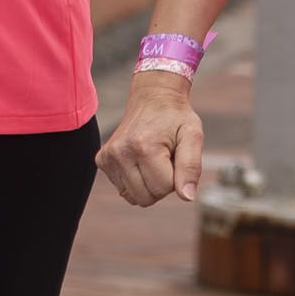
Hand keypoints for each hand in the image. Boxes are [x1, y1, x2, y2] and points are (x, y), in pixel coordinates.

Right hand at [99, 69, 205, 206]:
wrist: (153, 97)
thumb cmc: (175, 117)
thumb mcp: (192, 135)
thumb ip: (191, 167)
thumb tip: (187, 197)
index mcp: (143, 146)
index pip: (164, 189)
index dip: (176, 178)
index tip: (174, 156)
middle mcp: (120, 153)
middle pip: (147, 199)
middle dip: (161, 184)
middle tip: (164, 159)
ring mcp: (107, 158)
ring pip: (134, 198)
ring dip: (148, 184)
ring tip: (153, 159)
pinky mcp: (101, 161)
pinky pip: (123, 191)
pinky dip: (135, 181)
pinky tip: (140, 160)